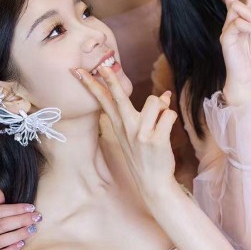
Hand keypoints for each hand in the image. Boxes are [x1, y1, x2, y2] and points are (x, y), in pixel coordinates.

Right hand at [75, 65, 176, 198]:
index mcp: (119, 126)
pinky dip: (171, 119)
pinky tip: (167, 130)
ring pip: (155, 102)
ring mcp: (141, 134)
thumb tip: (164, 96)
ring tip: (161, 122)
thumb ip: (148, 115)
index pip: (103, 101)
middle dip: (111, 79)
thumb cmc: (146, 158)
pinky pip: (169, 114)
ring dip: (162, 107)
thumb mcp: (137, 136)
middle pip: (119, 97)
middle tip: (103, 66)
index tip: (78, 71)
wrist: (153, 183)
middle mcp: (127, 128)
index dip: (91, 85)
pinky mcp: (156, 139)